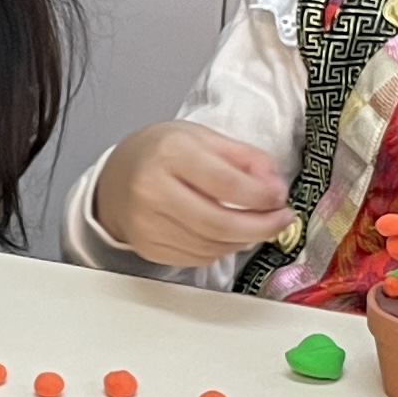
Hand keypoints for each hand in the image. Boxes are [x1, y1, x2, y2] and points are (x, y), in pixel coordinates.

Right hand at [90, 120, 289, 266]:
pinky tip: (226, 234)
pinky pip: (197, 258)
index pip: (226, 183)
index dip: (261, 196)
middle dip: (260, 226)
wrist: (117, 177)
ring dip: (243, 239)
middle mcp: (153, 190)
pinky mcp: (148, 247)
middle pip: (219, 223)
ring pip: (211, 246)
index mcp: (171, 153)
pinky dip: (221, 249)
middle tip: (280, 221)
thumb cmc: (163, 153)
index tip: (279, 198)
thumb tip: (274, 187)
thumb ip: (245, 158)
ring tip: (255, 225)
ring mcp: (147, 223)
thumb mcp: (205, 138)